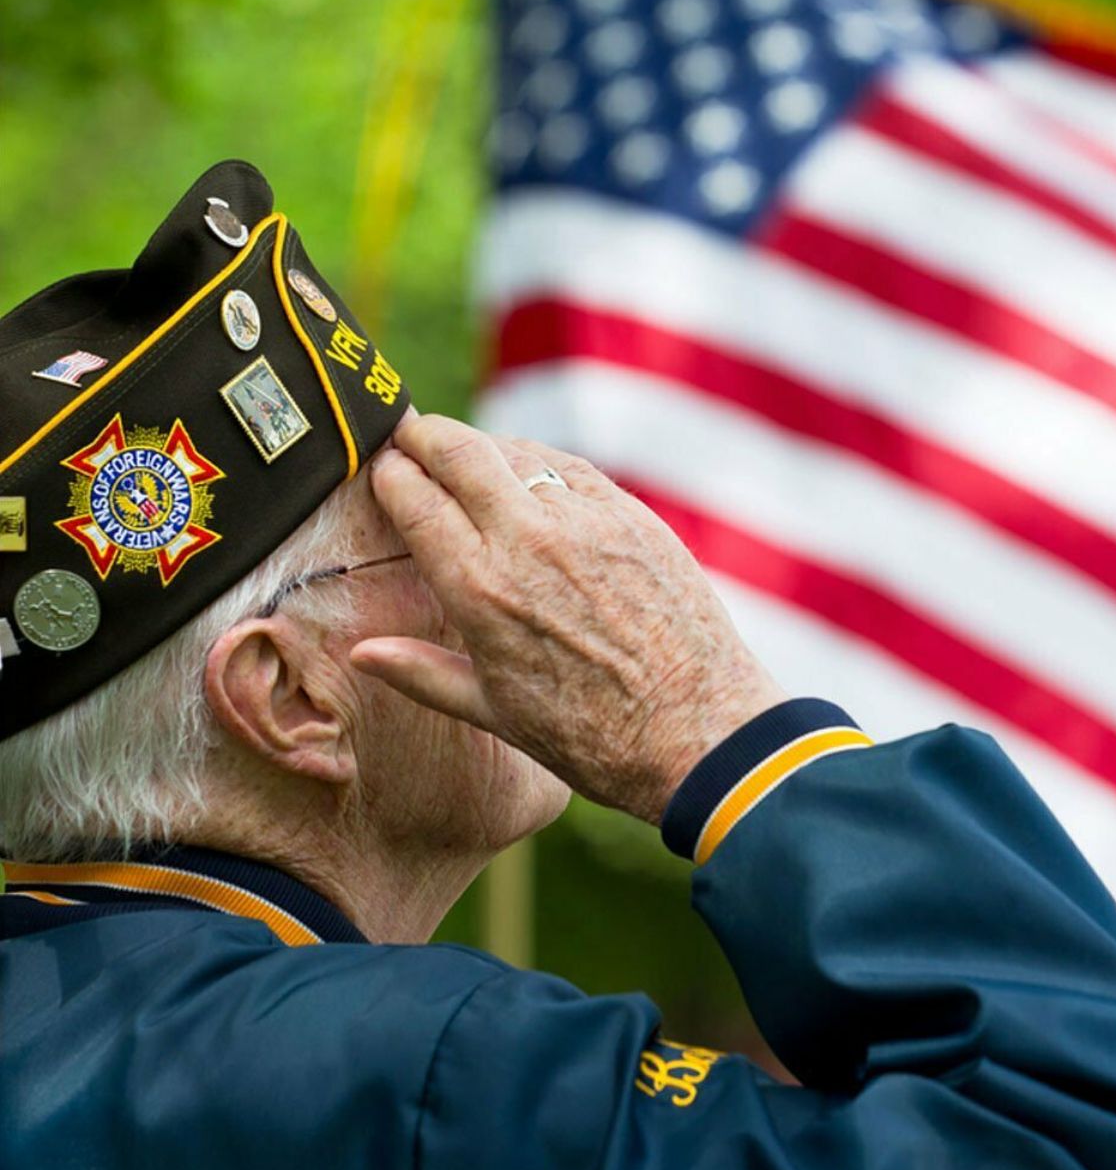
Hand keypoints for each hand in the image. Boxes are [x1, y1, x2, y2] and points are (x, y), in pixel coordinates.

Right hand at [350, 414, 786, 824]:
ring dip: (482, 446)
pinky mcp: (633, 515)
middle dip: (423, 435)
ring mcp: (586, 520)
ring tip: (466, 456)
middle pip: (458, 451)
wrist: (699, 731)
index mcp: (480, 589)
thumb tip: (362, 652)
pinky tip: (531, 473)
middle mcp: (528, 539)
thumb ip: (422, 673)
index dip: (389, 474)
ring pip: (517, 450)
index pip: (414, 498)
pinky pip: (573, 467)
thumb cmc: (591, 736)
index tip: (382, 470)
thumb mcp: (495, 711)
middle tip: (409, 433)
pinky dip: (540, 462)